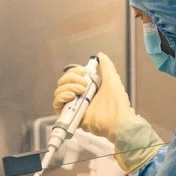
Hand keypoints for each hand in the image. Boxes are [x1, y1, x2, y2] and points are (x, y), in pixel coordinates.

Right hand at [52, 53, 163, 172]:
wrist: (118, 121)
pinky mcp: (70, 116)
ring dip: (68, 87)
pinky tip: (71, 97)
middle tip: (85, 84)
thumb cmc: (117, 102)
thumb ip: (106, 66)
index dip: (74, 72)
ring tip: (82, 91)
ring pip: (59, 92)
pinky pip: (56, 105)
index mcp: (86, 88)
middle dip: (71, 79)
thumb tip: (100, 55)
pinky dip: (61, 97)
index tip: (83, 72)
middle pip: (63, 83)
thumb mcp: (112, 79)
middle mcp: (78, 97)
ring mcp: (73, 107)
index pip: (71, 77)